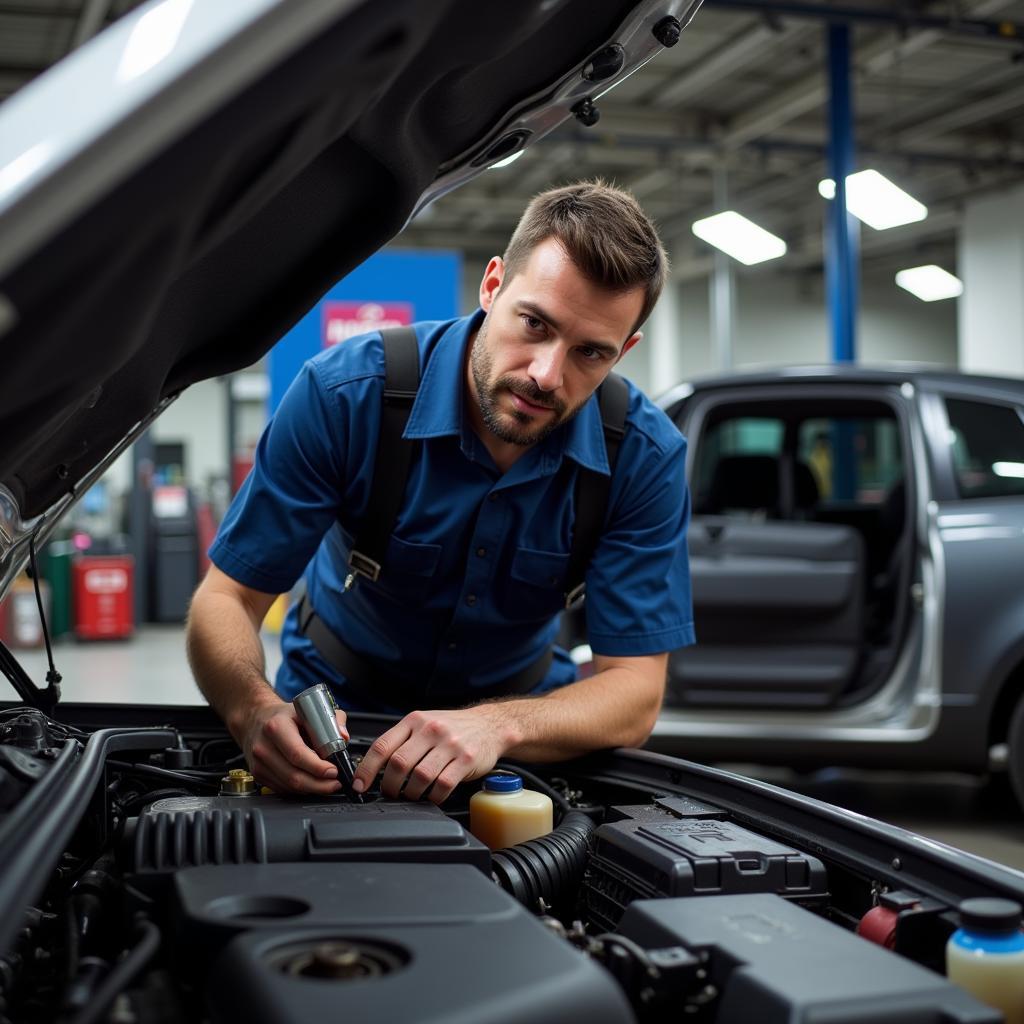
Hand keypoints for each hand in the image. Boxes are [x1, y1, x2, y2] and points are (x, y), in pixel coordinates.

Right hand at [238, 698, 347, 794]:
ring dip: (312, 789)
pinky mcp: (259, 775)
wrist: (256, 718)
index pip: (298, 754)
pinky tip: (312, 783)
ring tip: (328, 784)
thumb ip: (332, 719)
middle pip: (294, 776)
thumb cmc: (284, 716)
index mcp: (276, 727)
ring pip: (289, 786)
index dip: (318, 767)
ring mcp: (259, 764)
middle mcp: (264, 747)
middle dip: (319, 784)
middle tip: (335, 783)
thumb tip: (343, 736)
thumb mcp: (308, 710)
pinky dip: (300, 790)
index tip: (334, 771)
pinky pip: (283, 789)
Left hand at [353, 706, 509, 804]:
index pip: (382, 745)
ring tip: (411, 796)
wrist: (490, 725)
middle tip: (390, 793)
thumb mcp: (424, 723)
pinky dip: (433, 797)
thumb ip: (402, 739)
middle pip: (398, 763)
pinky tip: (432, 796)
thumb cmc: (453, 728)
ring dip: (411, 794)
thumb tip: (372, 766)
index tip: (360, 784)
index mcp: (415, 720)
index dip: (366, 768)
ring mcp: (449, 745)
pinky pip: (442, 785)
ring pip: (419, 777)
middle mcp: (431, 730)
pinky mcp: (466, 760)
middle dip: (389, 786)